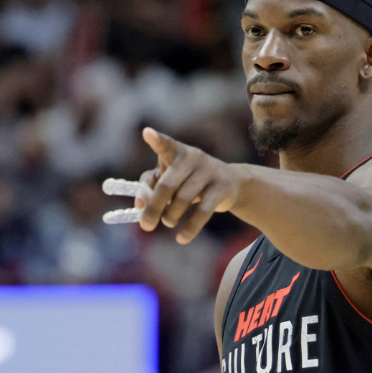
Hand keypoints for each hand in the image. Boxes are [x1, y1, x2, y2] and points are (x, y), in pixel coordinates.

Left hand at [135, 127, 239, 243]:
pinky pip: (202, 212)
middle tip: (145, 225)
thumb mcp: (171, 177)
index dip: (156, 140)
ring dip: (171, 216)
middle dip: (154, 208)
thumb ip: (150, 186)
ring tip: (168, 222)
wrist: (231, 182)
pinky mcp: (222, 188)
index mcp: (177, 151)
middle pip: (168, 184)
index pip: (165, 144)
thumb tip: (139, 205)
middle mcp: (193, 157)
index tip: (146, 133)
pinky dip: (190, 229)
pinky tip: (181, 239)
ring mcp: (209, 171)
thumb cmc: (191, 179)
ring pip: (184, 199)